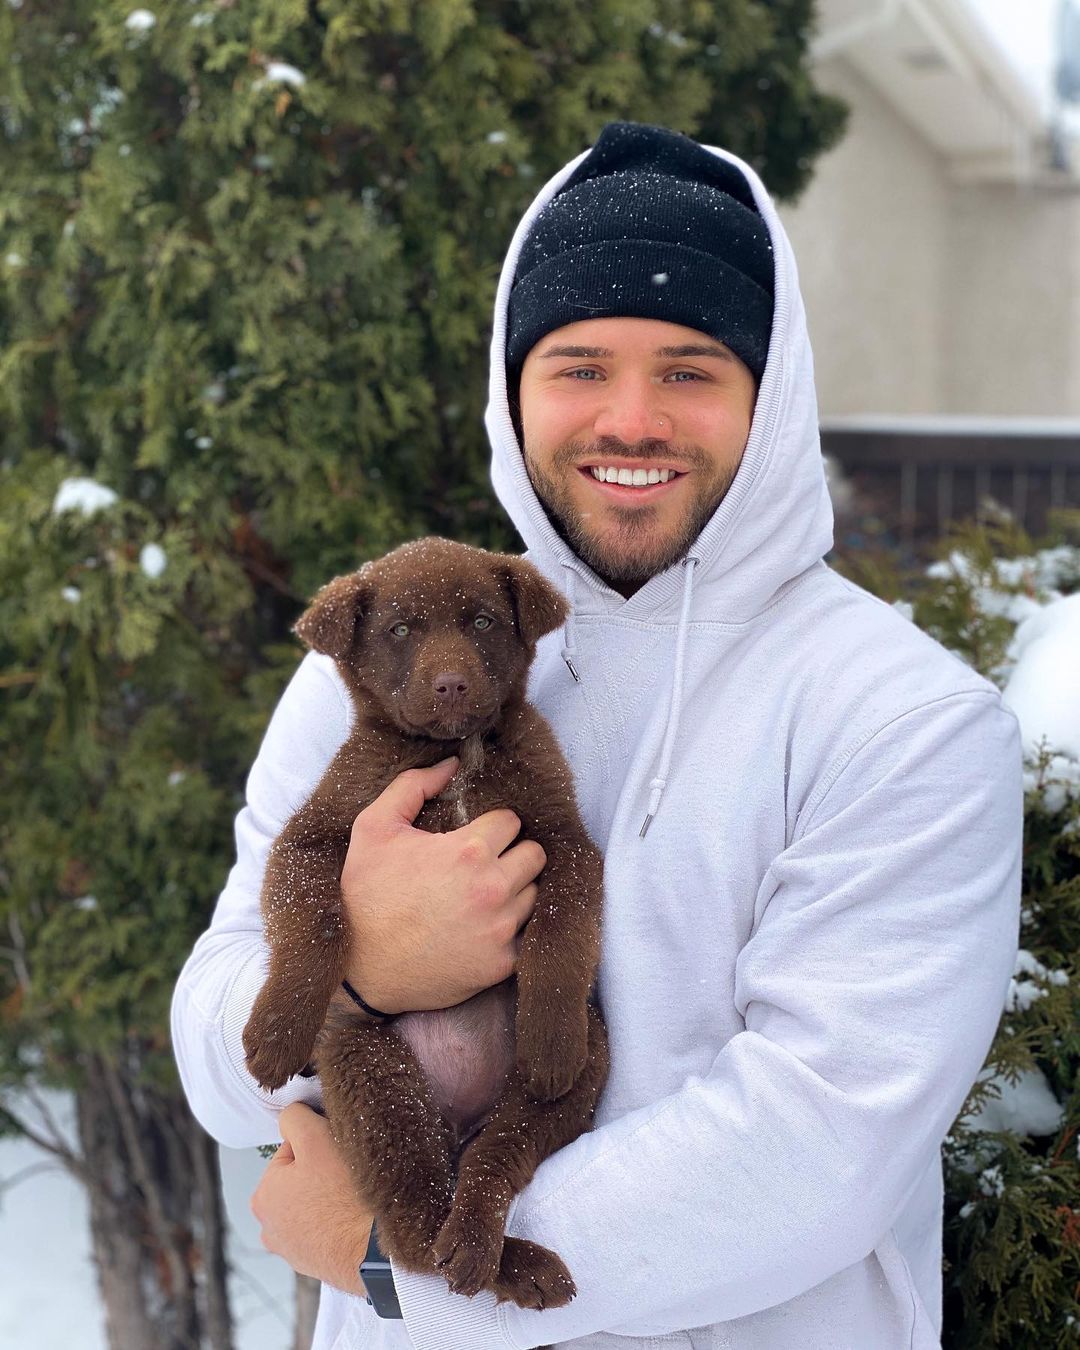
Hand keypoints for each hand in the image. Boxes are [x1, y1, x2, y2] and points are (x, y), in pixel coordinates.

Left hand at [250, 1103, 371, 1294]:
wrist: (377, 1251)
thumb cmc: (345, 1194)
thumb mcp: (315, 1138)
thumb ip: (294, 1118)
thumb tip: (291, 1116)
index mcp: (263, 1195)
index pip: (292, 1150)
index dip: (318, 1145)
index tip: (337, 1153)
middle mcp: (269, 1228)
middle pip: (300, 1179)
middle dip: (321, 1173)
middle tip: (347, 1176)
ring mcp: (293, 1251)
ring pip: (313, 1205)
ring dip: (329, 1198)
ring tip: (352, 1198)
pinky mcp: (316, 1265)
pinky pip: (326, 1229)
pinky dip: (337, 1222)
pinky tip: (353, 1220)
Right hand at [341, 757, 544, 1012]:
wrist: (357, 971)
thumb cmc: (364, 896)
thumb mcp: (373, 829)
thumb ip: (413, 786)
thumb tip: (451, 765)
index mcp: (469, 851)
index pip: (512, 821)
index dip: (492, 826)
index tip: (474, 838)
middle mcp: (493, 889)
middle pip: (534, 855)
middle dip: (513, 853)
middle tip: (485, 864)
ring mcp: (501, 929)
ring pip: (534, 893)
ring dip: (515, 890)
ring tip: (483, 896)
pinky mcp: (502, 963)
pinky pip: (526, 934)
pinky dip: (510, 928)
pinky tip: (483, 927)